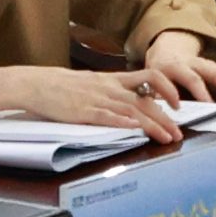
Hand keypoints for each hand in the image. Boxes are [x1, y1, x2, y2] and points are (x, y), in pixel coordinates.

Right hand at [0, 64, 183, 147]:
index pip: (150, 78)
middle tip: (178, 132)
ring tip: (166, 138)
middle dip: (165, 118)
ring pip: (133, 110)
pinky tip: (136, 131)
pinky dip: (123, 123)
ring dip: (152, 125)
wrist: (37, 83)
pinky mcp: (84, 111)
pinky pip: (108, 116)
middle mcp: (110, 87)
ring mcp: (98, 99)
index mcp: (113, 79)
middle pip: (146, 100)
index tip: (178, 104)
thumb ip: (114, 91)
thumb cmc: (64, 87)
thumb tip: (134, 103)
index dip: (168, 90)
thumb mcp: (93, 83)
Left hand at [131, 41, 215, 110]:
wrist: (167, 52)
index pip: (191, 78)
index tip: (209, 105)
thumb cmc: (160, 73)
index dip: (200, 92)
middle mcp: (198, 64)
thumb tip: (162, 115)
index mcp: (178, 67)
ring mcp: (211, 66)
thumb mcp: (153, 82)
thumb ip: (157, 97)